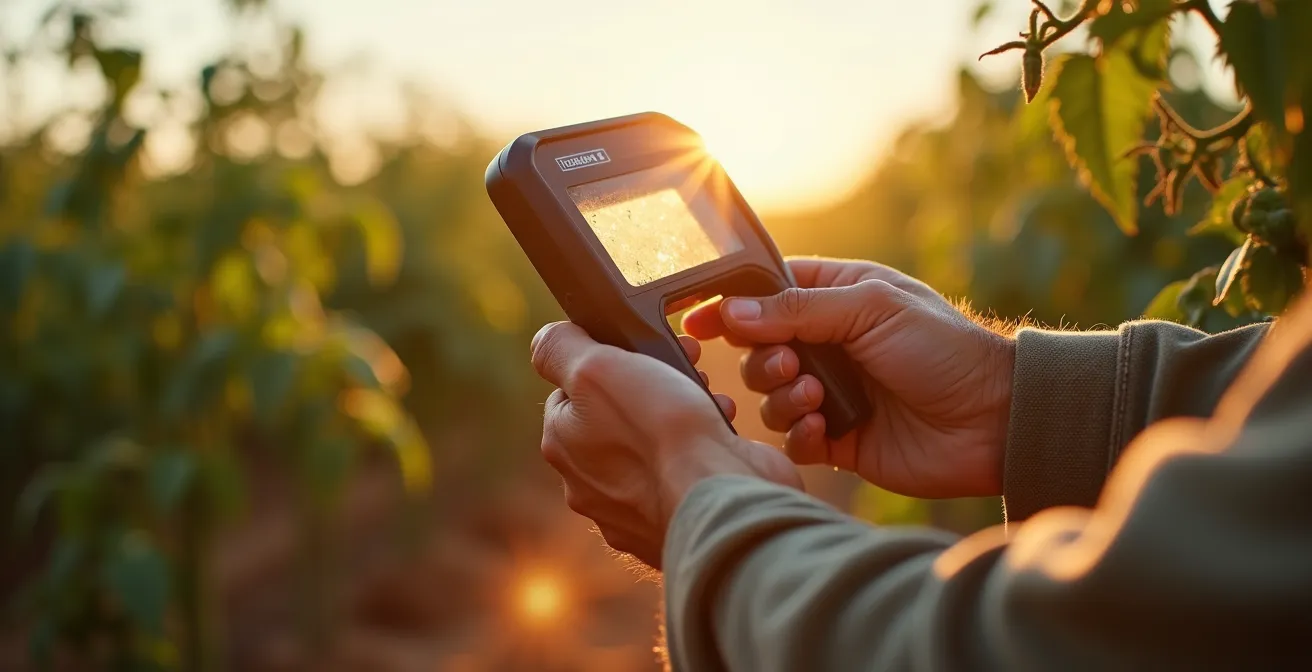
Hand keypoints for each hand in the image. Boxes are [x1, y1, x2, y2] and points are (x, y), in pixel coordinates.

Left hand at [530, 322, 802, 567]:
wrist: (720, 500)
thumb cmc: (661, 432)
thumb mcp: (596, 368)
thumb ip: (561, 349)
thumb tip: (547, 339)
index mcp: (563, 445)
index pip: (571, 389)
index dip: (607, 360)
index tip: (642, 351)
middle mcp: (589, 484)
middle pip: (615, 416)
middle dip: (649, 387)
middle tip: (684, 368)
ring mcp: (632, 510)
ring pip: (653, 445)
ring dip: (682, 415)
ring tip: (705, 400)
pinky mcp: (675, 521)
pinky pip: (684, 474)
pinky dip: (702, 451)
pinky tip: (720, 438)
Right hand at [683, 257, 1014, 497]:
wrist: (992, 419)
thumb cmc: (943, 348)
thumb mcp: (870, 308)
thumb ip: (798, 309)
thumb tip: (732, 312)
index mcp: (837, 297)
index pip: (767, 294)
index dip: (733, 306)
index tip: (699, 321)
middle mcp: (828, 344)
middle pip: (758, 348)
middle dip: (765, 359)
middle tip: (794, 365)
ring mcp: (831, 392)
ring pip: (769, 395)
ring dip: (784, 397)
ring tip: (819, 399)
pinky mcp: (838, 439)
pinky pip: (792, 438)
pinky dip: (799, 434)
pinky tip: (826, 429)